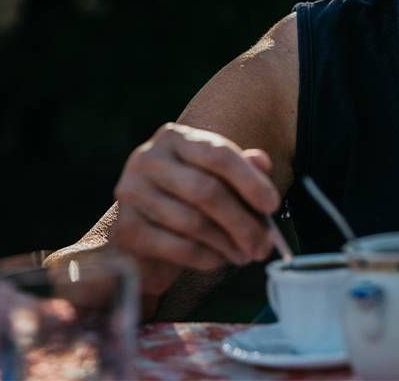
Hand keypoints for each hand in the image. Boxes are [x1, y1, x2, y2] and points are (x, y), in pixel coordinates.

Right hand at [111, 123, 280, 291]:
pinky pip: (177, 247)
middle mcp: (147, 158)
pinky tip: (218, 260)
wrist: (143, 237)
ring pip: (193, 222)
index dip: (250, 181)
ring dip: (227, 244)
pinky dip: (205, 257)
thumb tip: (261, 163)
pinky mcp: (126, 229)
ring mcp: (131, 193)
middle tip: (264, 245)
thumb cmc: (188, 201)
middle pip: (206, 190)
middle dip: (242, 222)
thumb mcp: (218, 179)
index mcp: (175, 138)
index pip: (218, 153)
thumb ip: (242, 168)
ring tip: (246, 255)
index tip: (272, 205)